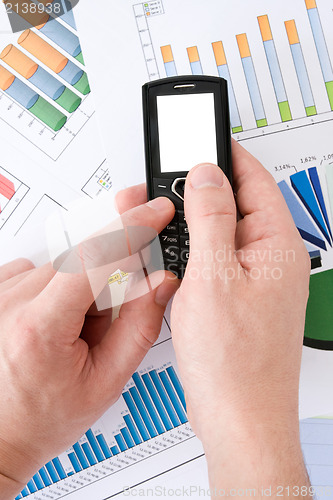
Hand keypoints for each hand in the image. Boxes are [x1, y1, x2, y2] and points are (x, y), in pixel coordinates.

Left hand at [0, 198, 178, 498]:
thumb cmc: (43, 417)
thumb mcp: (107, 382)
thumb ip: (139, 326)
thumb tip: (160, 281)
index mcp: (41, 327)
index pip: (95, 257)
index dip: (132, 227)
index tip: (155, 211)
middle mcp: (12, 302)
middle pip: (83, 261)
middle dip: (106, 284)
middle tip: (99, 324)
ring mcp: (0, 293)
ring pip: (64, 266)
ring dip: (80, 291)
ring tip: (70, 333)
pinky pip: (42, 270)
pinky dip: (58, 289)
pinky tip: (53, 321)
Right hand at [116, 141, 310, 495]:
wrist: (239, 418)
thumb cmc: (235, 362)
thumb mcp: (213, 277)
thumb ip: (210, 218)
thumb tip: (207, 173)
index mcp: (276, 246)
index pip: (254, 180)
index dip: (227, 154)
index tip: (202, 137)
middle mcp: (271, 261)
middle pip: (237, 205)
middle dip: (202, 190)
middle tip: (170, 179)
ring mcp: (256, 281)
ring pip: (222, 234)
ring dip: (195, 224)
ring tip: (167, 221)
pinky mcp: (240, 299)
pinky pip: (217, 262)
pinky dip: (195, 253)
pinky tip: (176, 258)